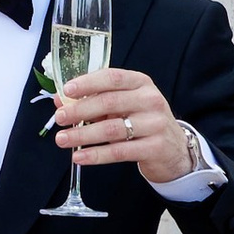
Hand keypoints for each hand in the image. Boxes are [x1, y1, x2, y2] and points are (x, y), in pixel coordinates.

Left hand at [49, 64, 198, 187]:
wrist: (174, 148)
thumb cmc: (142, 121)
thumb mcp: (122, 105)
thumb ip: (94, 100)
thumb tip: (60, 102)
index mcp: (141, 83)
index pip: (112, 77)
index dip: (88, 83)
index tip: (67, 90)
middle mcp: (150, 100)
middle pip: (109, 102)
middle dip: (79, 110)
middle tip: (59, 118)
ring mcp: (155, 124)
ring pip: (112, 129)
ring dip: (82, 134)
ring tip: (62, 139)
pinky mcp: (155, 147)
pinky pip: (120, 151)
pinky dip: (96, 154)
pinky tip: (79, 156)